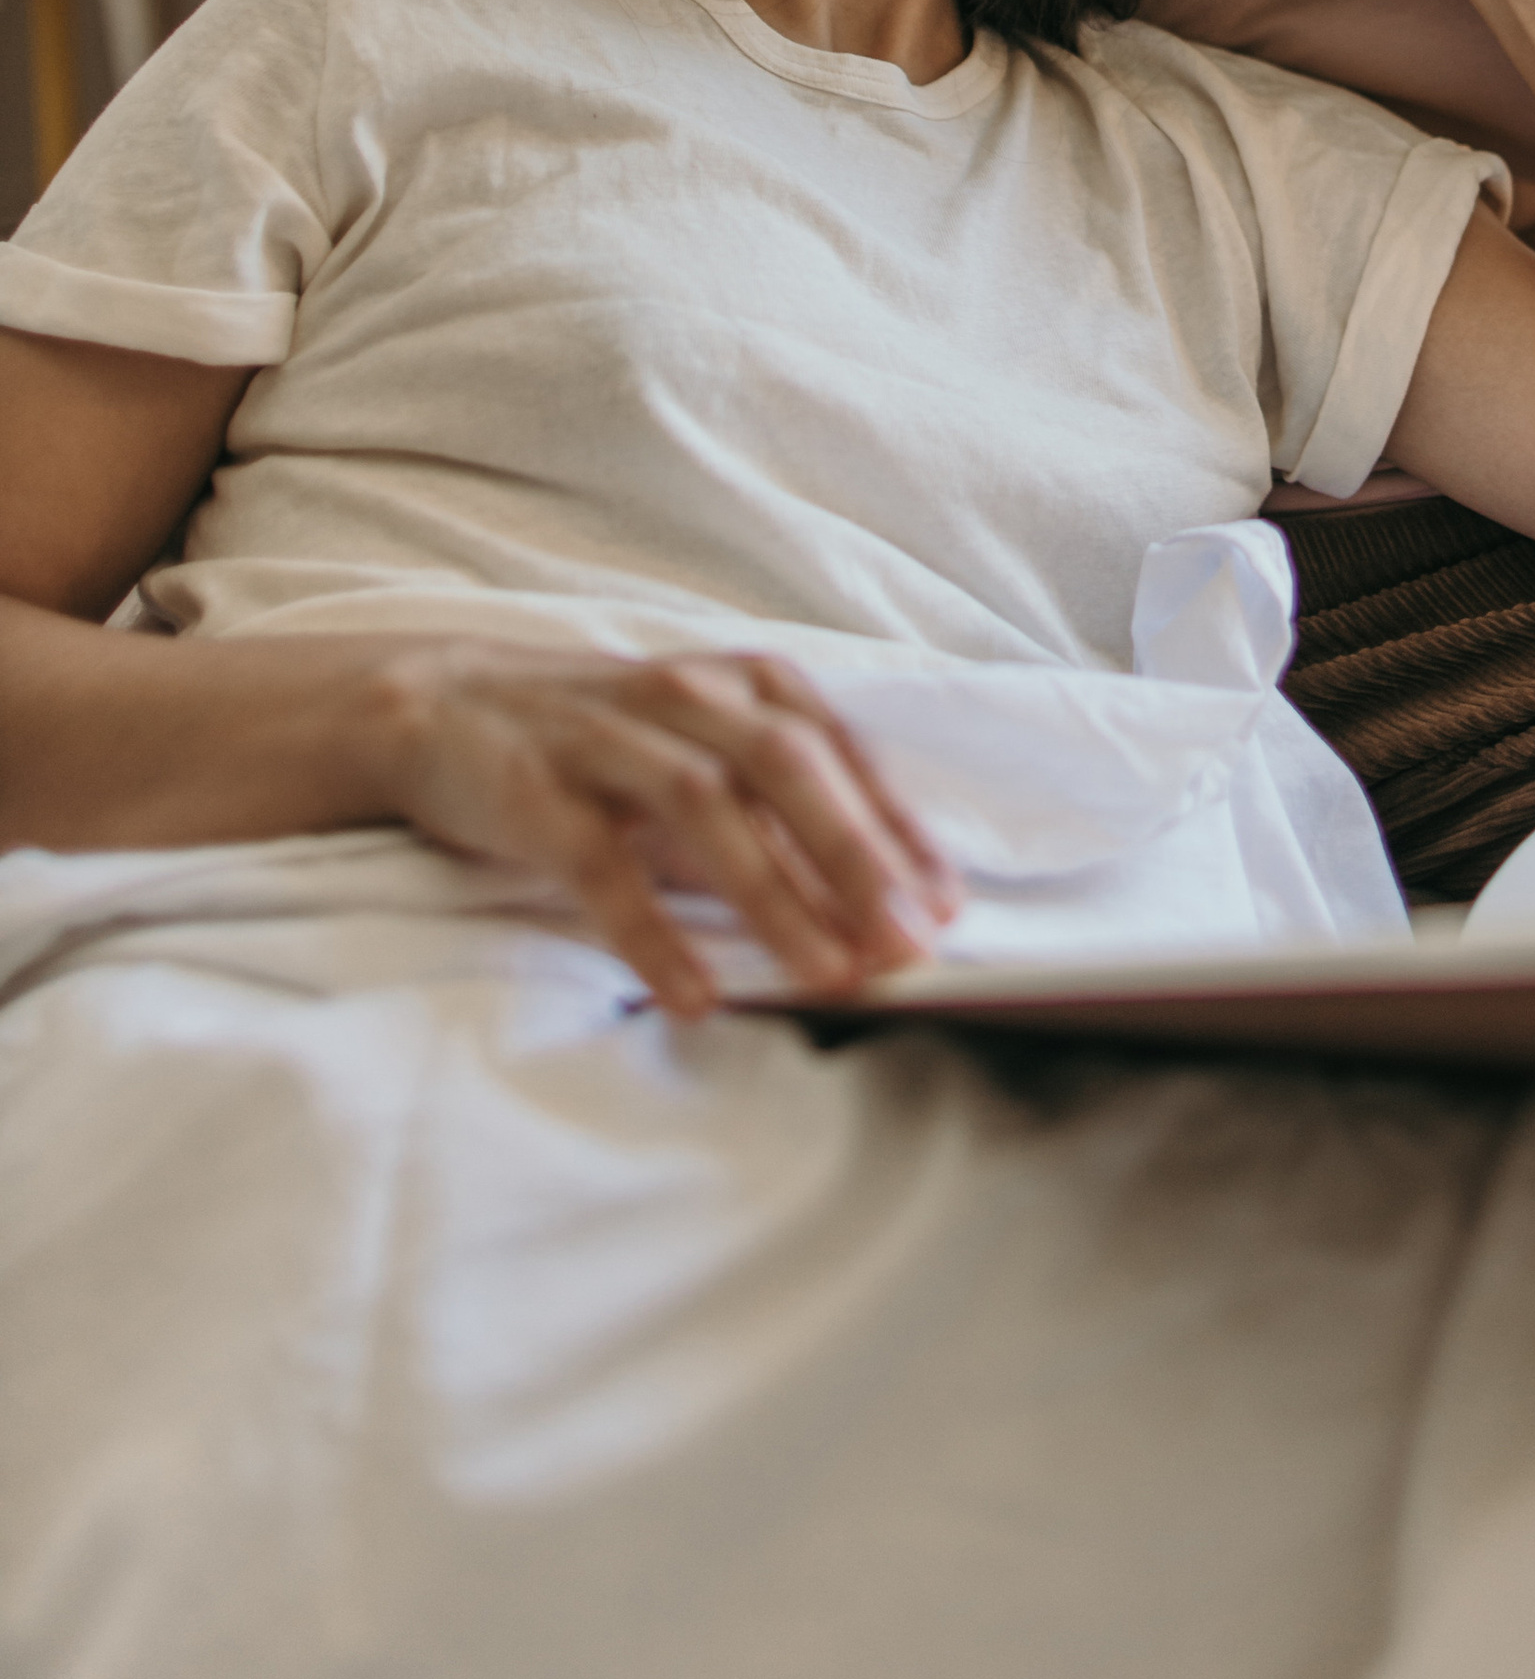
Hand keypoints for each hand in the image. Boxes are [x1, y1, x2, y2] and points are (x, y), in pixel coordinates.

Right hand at [370, 642, 960, 1017]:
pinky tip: (694, 994)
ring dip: (775, 895)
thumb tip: (883, 905)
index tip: (948, 907)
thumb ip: (785, 818)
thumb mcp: (706, 757)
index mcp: (745, 684)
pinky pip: (602, 863)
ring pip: (706, 806)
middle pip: (787, 768)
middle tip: (908, 946)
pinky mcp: (534, 788)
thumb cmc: (606, 743)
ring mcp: (607, 736)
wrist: (441, 705)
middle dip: (857, 859)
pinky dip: (653, 931)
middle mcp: (686, 696)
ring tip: (826, 975)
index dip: (898, 828)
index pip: (841, 753)